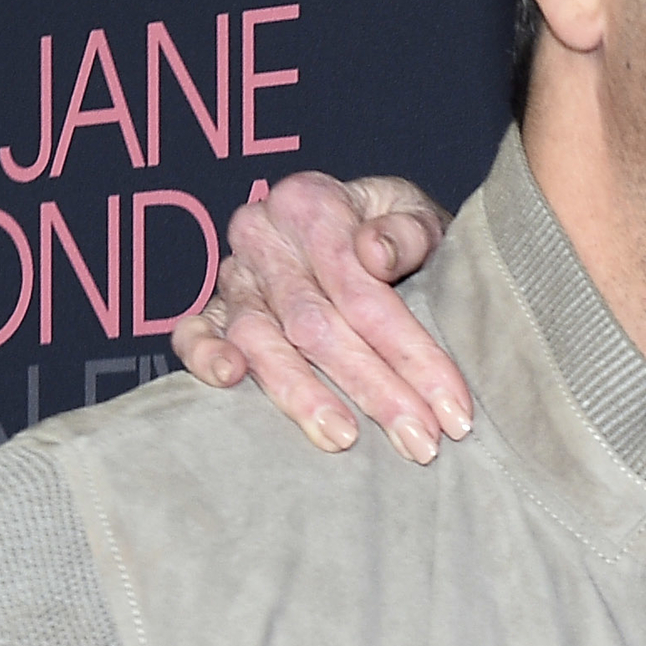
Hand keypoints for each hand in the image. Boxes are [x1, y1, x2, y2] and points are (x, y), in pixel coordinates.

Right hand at [169, 173, 467, 460]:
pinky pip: (193, 333)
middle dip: (374, 389)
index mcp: (313, 204)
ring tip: (344, 438)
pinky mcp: (211, 310)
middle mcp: (265, 236)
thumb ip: (407, 230)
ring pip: (261, 339)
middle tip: (419, 442)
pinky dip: (204, 357)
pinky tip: (230, 381)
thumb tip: (376, 253)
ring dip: (302, 395)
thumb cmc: (395, 233)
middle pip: (317, 323)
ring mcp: (234, 277)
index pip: (362, 287)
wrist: (358, 229)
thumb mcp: (417, 213)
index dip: (411, 352)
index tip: (452, 409)